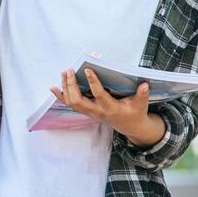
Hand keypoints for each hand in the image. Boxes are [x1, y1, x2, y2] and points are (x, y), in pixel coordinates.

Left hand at [49, 68, 164, 146]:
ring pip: (72, 102)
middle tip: (69, 69)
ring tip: (64, 72)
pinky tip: (53, 87)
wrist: (130, 126)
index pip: (99, 95)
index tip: (87, 69)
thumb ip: (142, 95)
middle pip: (78, 100)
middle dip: (71, 85)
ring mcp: (90, 112)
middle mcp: (97, 111)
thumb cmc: (135, 112)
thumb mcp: (141, 104)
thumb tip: (144, 85)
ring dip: (65, 87)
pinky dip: (60, 96)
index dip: (93, 82)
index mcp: (110, 108)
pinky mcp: (86, 111)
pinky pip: (70, 104)